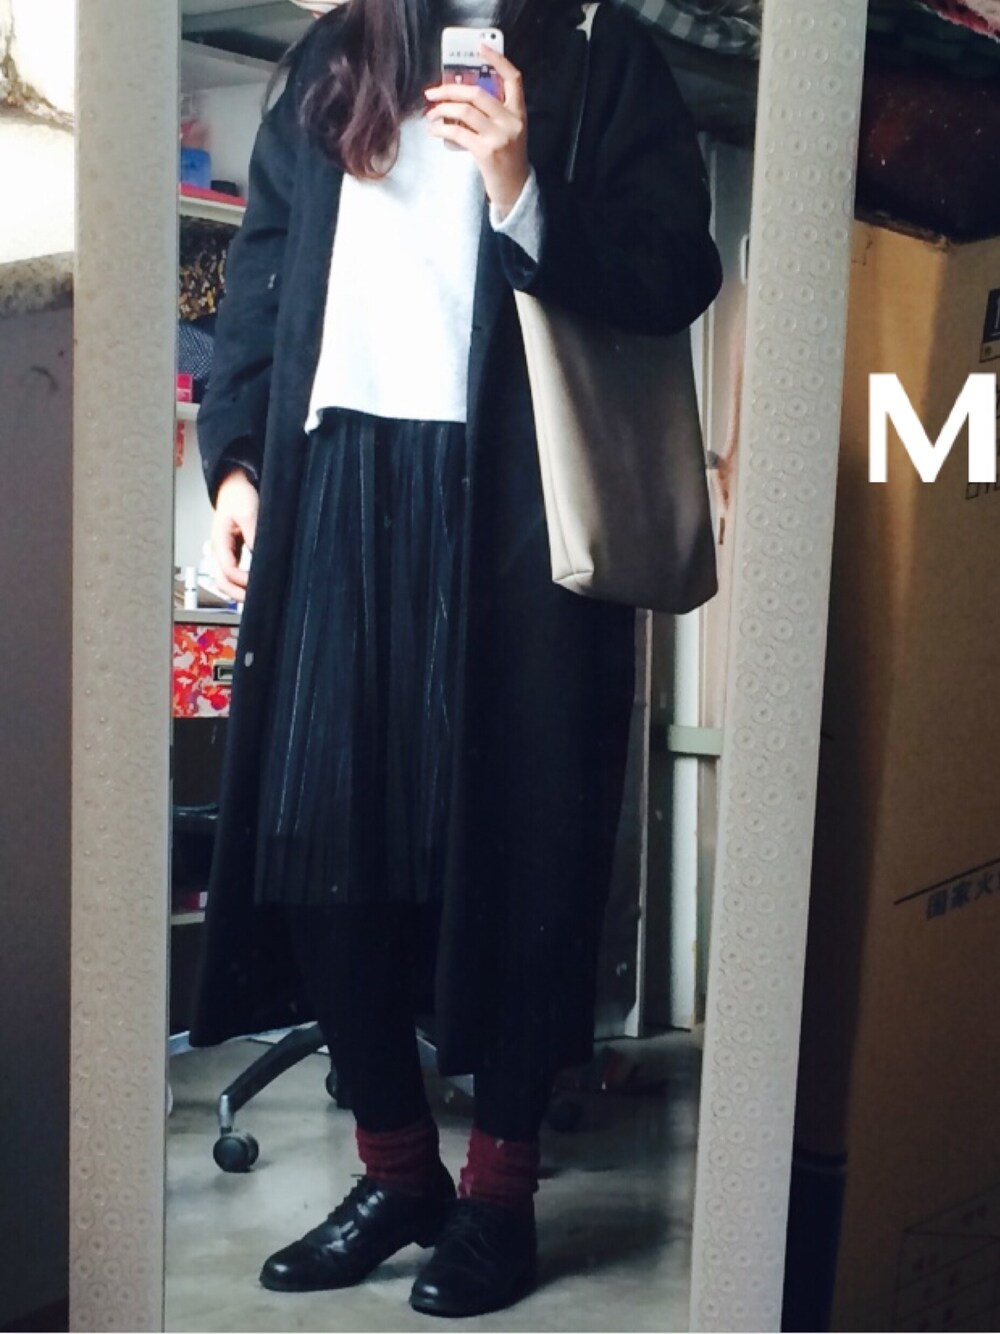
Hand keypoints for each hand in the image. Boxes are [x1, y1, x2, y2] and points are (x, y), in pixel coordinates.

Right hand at [211, 468, 258, 602]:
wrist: (235, 486)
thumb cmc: (239, 496)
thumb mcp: (248, 511)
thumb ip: (253, 534)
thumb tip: (260, 555)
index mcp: (219, 540)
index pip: (227, 569)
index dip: (242, 580)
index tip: (258, 583)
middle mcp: (218, 550)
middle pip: (221, 581)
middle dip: (237, 594)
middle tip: (255, 601)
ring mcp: (223, 553)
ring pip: (224, 580)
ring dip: (236, 592)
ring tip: (255, 599)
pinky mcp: (231, 553)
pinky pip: (231, 574)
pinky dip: (239, 584)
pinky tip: (252, 589)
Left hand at [424, 45, 528, 214]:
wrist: (514, 189)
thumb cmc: (507, 159)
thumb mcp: (509, 131)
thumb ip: (493, 112)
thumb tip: (460, 98)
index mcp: (519, 112)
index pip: (514, 78)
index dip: (498, 60)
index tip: (481, 48)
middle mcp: (511, 121)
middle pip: (478, 93)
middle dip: (450, 90)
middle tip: (432, 93)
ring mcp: (499, 136)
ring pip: (465, 111)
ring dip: (442, 110)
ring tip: (431, 114)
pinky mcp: (486, 151)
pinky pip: (458, 132)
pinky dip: (441, 129)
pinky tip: (434, 130)